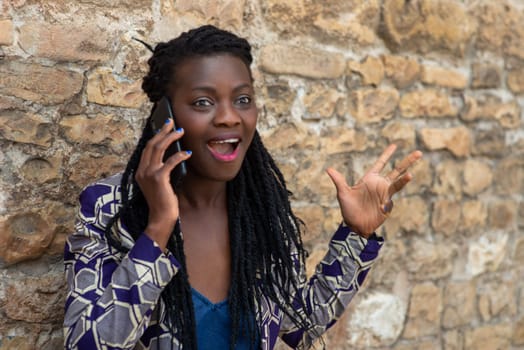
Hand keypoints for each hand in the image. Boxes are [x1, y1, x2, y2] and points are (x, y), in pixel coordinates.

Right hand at [134, 119, 191, 249]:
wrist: (160, 219)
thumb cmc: (163, 202)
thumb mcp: (160, 184)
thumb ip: (162, 171)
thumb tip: (174, 155)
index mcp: (140, 171)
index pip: (147, 148)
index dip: (156, 136)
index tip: (164, 127)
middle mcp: (142, 170)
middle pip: (152, 144)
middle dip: (163, 131)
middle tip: (172, 122)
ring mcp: (148, 174)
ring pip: (159, 149)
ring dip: (171, 138)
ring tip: (181, 132)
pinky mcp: (158, 178)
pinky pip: (170, 161)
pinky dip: (180, 155)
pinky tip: (188, 153)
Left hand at [326, 144, 421, 237]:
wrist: (355, 226)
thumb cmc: (348, 209)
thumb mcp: (343, 194)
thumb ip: (339, 181)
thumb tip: (328, 169)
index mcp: (369, 178)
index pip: (380, 163)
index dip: (387, 154)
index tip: (395, 145)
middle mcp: (379, 184)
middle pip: (396, 170)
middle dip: (407, 161)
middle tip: (419, 152)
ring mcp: (385, 194)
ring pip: (399, 182)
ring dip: (405, 178)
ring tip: (411, 174)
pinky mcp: (388, 204)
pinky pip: (392, 198)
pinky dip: (392, 197)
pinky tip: (383, 204)